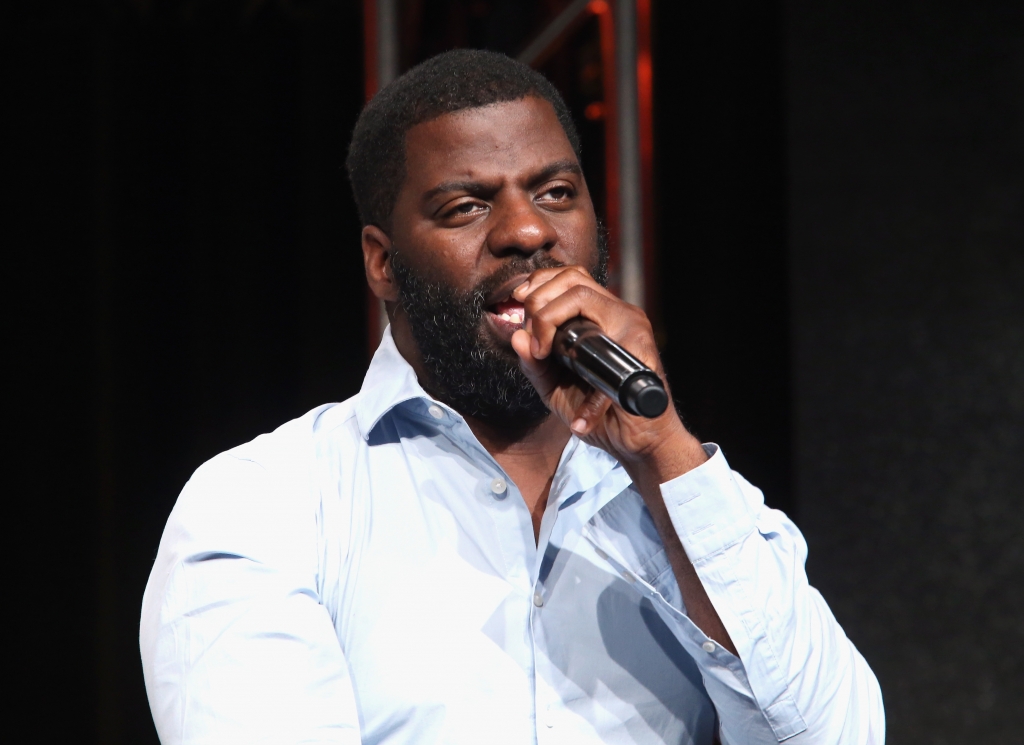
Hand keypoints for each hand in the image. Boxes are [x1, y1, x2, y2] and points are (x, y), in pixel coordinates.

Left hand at [510, 266, 705, 480]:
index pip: (569, 277)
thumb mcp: (556, 387)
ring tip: (545, 355)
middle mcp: (620, 315)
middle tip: (534, 340)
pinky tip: (580, 420)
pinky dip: (587, 398)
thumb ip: (535, 364)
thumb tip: (517, 336)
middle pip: (573, 279)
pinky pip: (601, 357)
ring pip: (583, 297)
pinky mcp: (642, 356)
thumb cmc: (603, 413)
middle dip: (538, 301)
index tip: (519, 308)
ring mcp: (633, 331)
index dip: (539, 285)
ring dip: (550, 320)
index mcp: (601, 316)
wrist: (642, 443)